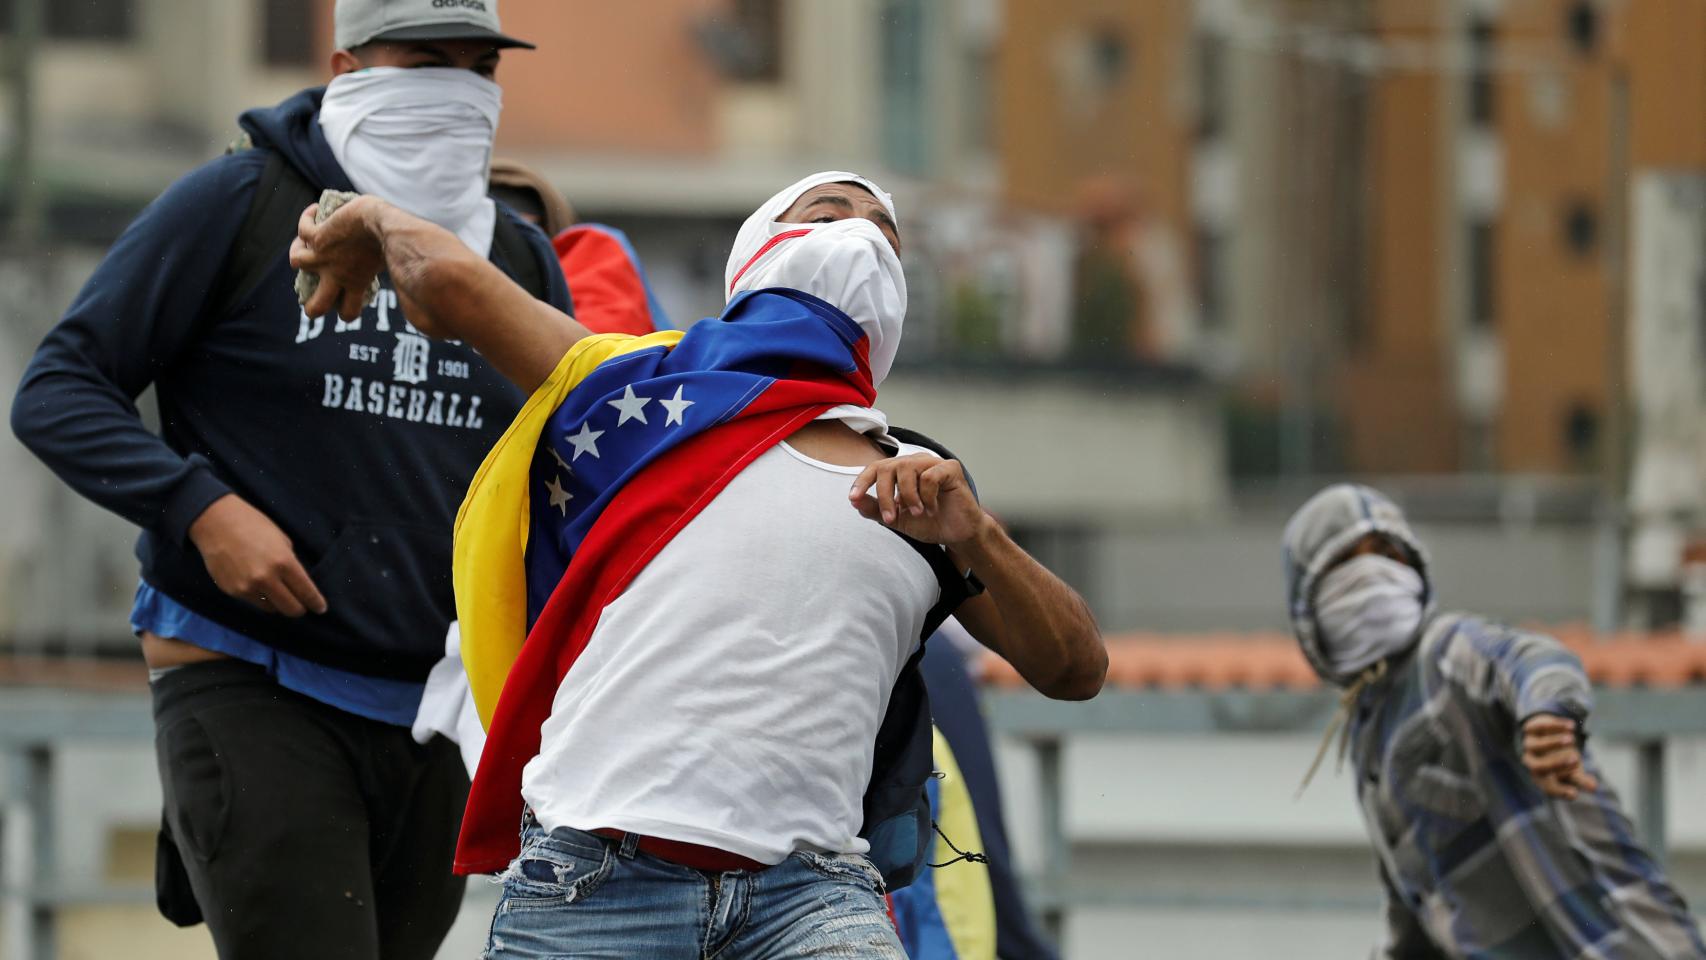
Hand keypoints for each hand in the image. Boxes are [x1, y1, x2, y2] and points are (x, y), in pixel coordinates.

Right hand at [188, 494, 326, 616]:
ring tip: (279, 593)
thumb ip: (290, 563)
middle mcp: (266, 578)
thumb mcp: (281, 540)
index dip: (316, 603)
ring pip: (272, 609)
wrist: (216, 522)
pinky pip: (254, 602)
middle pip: (291, 608)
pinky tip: (259, 586)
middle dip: (300, 609)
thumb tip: (297, 583)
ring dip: (279, 604)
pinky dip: (261, 598)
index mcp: (283, 562)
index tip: (321, 609)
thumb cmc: (253, 525)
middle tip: (303, 605)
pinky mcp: (232, 591)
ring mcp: (247, 587)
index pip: (306, 592)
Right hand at [289, 197, 386, 322]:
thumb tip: (406, 264)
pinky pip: (302, 230)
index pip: (348, 311)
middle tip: (316, 289)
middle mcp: (337, 275)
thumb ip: (390, 264)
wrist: (384, 225)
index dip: (344, 309)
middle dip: (312, 306)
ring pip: (297, 263)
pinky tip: (315, 211)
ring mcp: (324, 257)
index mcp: (357, 284)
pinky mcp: (318, 238)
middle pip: (315, 307)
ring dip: (299, 252)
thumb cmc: (395, 240)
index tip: (348, 293)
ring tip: (305, 242)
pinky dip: (306, 218)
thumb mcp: (391, 258)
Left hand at [848, 454, 986, 546]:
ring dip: (908, 496)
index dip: (862, 481)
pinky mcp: (950, 468)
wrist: (957, 534)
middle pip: (888, 467)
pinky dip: (927, 496)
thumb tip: (854, 501)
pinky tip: (933, 509)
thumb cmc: (929, 523)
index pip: (876, 468)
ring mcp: (933, 462)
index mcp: (901, 471)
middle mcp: (915, 462)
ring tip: (917, 513)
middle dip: (885, 495)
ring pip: (906, 467)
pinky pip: (929, 476)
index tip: (853, 498)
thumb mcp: (897, 519)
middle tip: (890, 518)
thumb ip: (876, 510)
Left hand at [1522, 713, 1598, 799]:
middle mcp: (1532, 762)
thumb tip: (1594, 787)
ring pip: (1536, 745)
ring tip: (1571, 740)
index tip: (1574, 793)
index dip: (1560, 791)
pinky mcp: (1530, 729)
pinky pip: (1538, 727)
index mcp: (1542, 777)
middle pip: (1539, 766)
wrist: (1544, 737)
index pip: (1548, 787)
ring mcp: (1529, 745)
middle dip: (1556, 764)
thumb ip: (1581, 780)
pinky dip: (1555, 726)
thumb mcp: (1572, 771)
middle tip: (1576, 760)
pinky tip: (1571, 726)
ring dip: (1554, 742)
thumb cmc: (1561, 760)